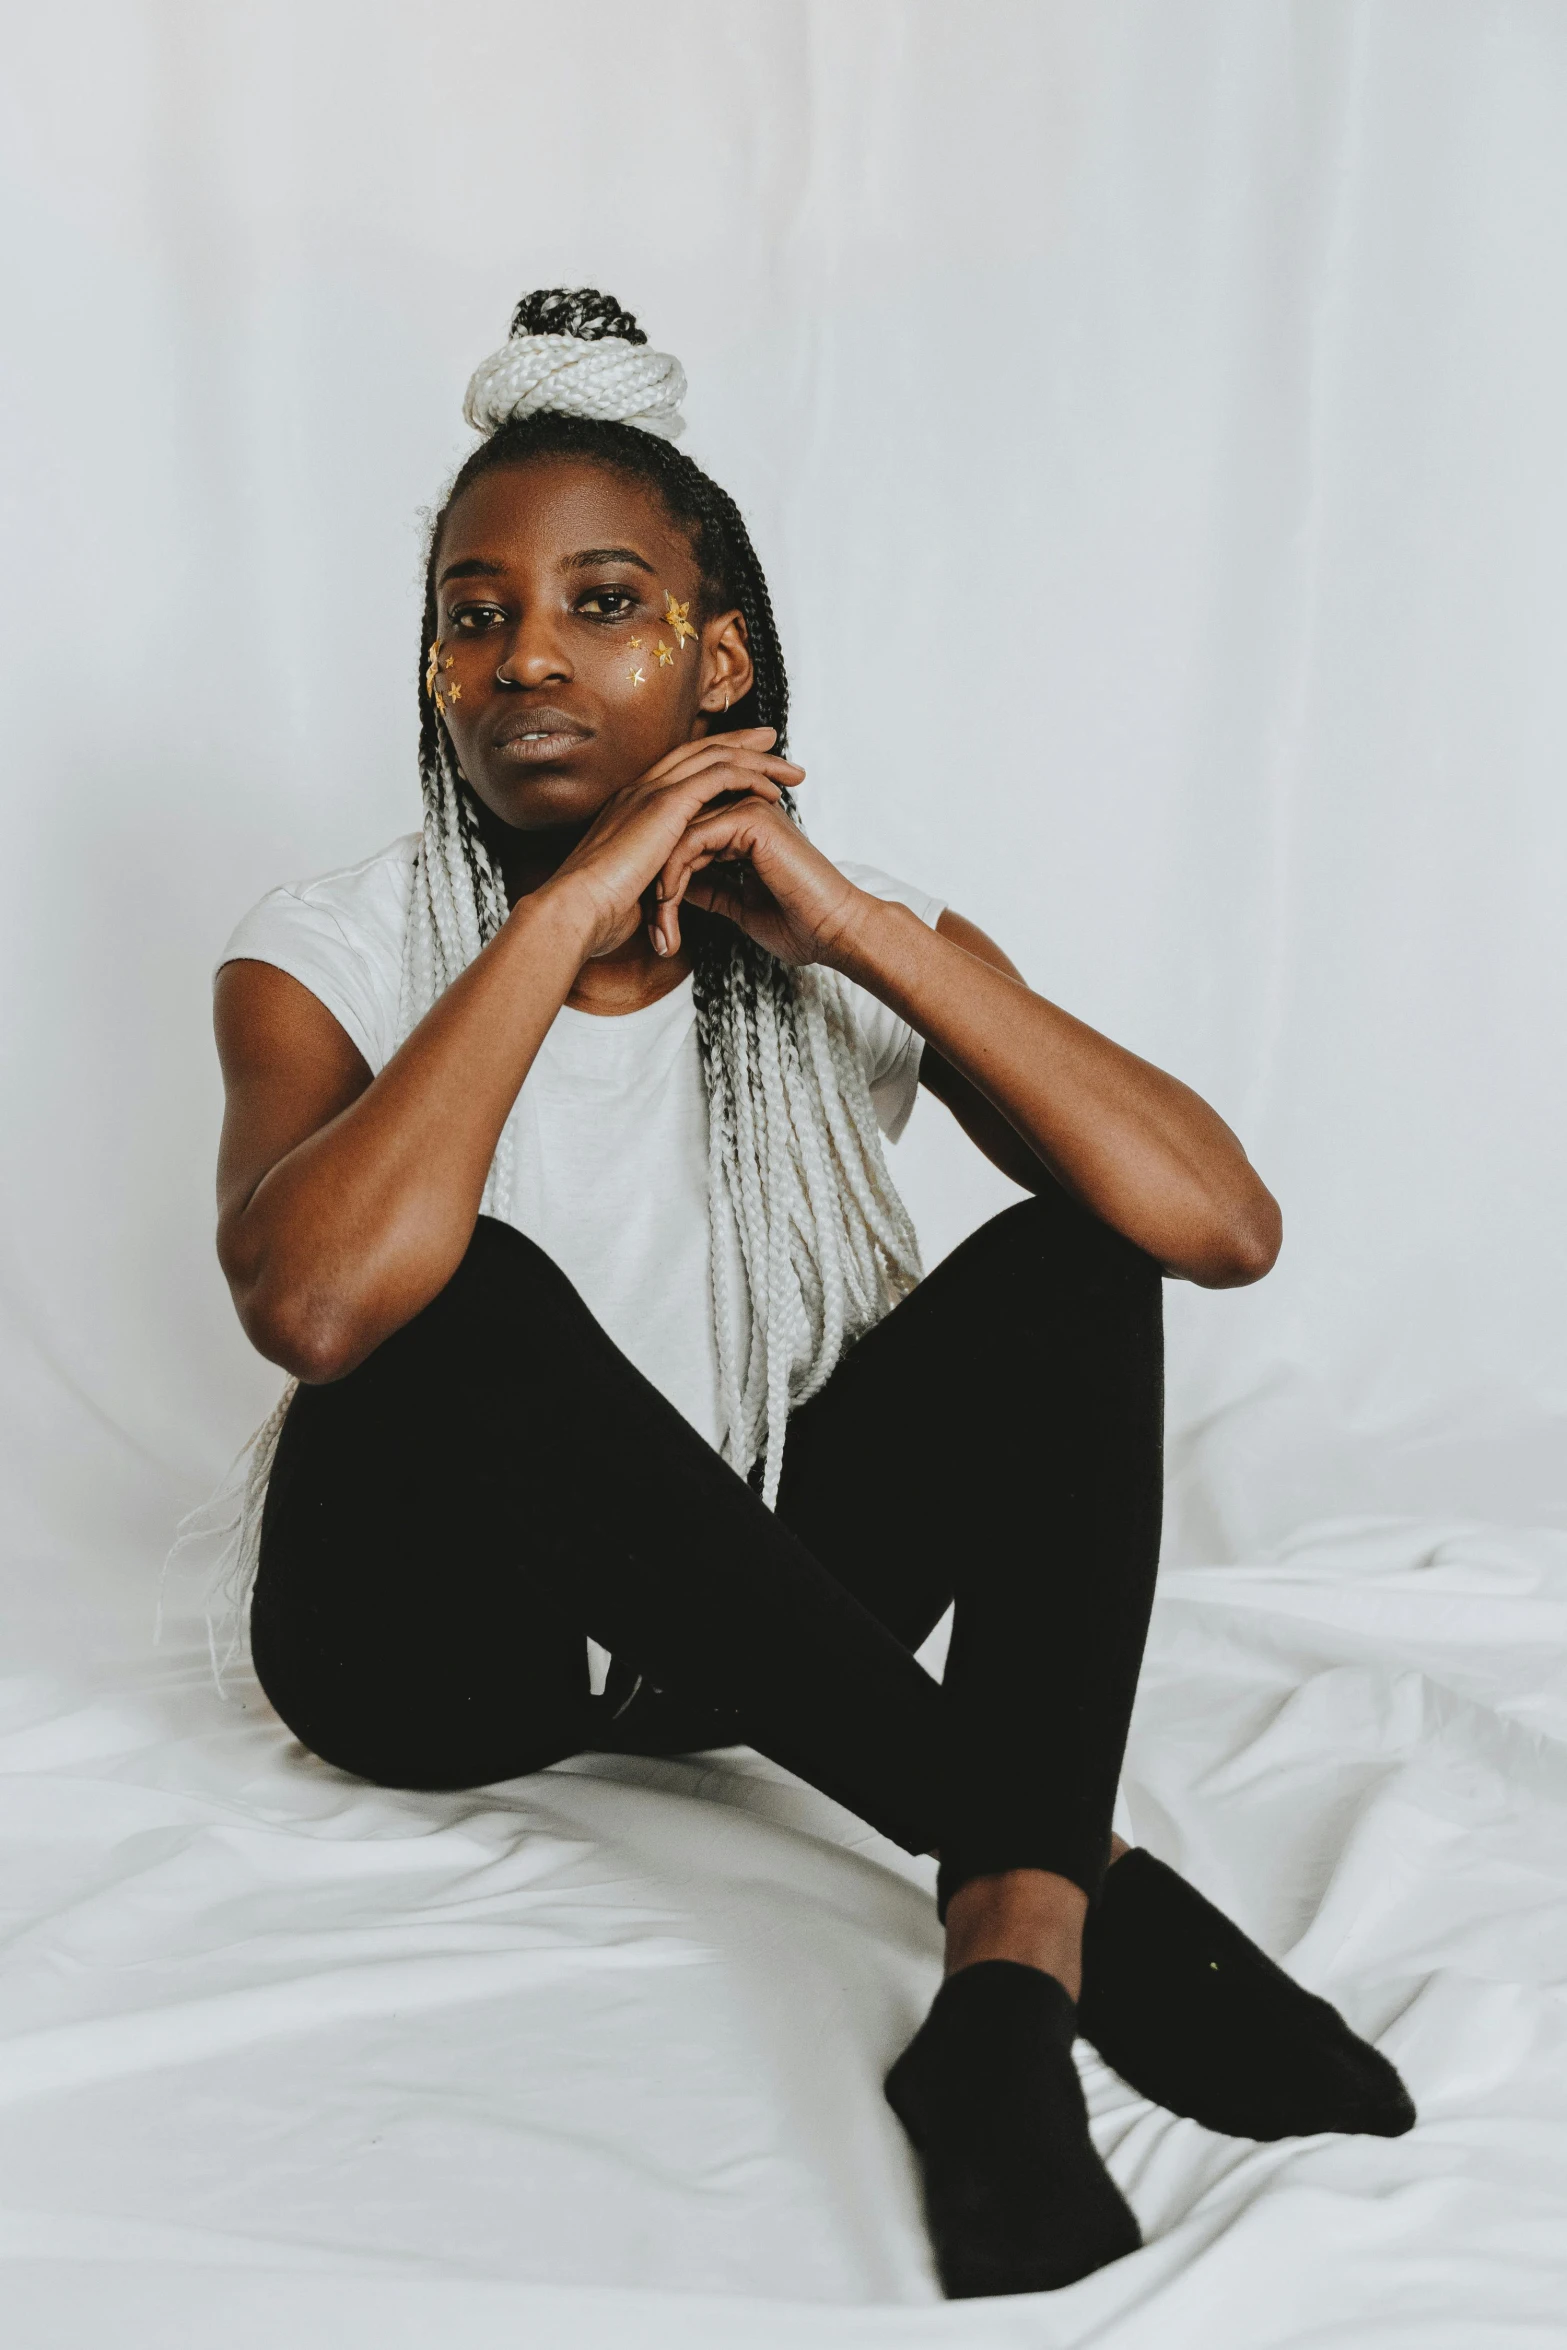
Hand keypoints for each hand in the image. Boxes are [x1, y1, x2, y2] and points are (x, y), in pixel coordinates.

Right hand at [541, 730, 803, 960]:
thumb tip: (664, 902)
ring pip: (715, 758)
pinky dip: (748, 778)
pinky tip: (771, 790)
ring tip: (789, 769)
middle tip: (771, 738)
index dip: (711, 761)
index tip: (741, 760)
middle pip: (699, 752)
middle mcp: (639, 792)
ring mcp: (651, 793)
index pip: (677, 772)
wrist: (575, 911)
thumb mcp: (631, 890)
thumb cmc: (596, 914)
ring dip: (756, 759)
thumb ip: (652, 883)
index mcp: (630, 809)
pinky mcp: (666, 804)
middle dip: (738, 742)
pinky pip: (719, 777)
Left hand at [651, 786, 870, 969]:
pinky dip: (675, 873)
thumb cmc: (798, 925)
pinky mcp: (750, 818)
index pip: (684, 841)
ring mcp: (748, 808)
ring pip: (678, 836)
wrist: (834, 933)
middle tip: (656, 933)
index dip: (664, 884)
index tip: (659, 929)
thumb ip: (712, 889)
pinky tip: (671, 904)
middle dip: (658, 887)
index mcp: (744, 826)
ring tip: (662, 928)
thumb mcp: (739, 906)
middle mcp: (744, 809)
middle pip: (676, 836)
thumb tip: (680, 886)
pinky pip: (692, 839)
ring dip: (663, 885)